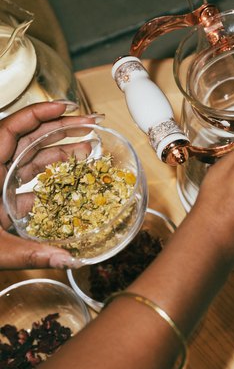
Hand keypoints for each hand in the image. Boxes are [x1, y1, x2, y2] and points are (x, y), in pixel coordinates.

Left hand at [0, 101, 101, 269]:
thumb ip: (32, 254)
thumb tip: (69, 260)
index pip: (12, 128)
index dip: (40, 113)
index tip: (67, 107)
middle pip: (29, 139)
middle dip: (61, 128)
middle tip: (90, 124)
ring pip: (31, 159)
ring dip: (60, 151)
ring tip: (88, 147)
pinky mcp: (2, 201)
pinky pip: (29, 183)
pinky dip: (51, 179)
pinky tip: (71, 180)